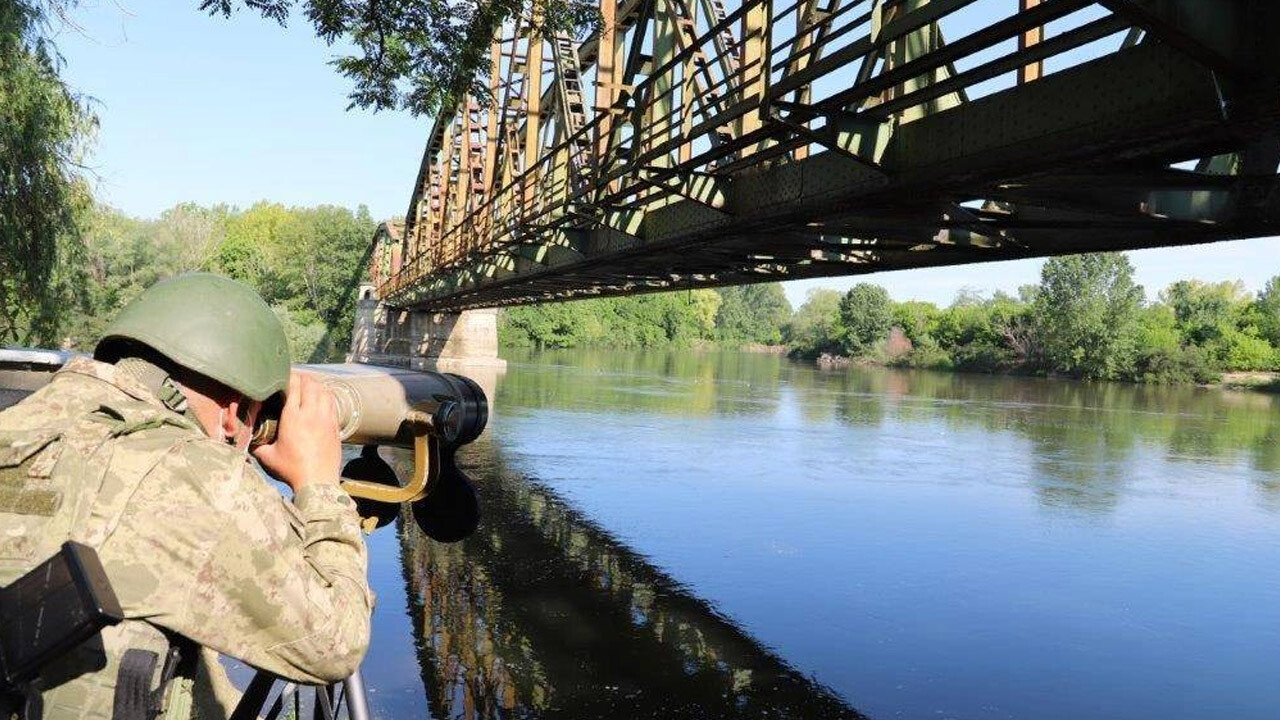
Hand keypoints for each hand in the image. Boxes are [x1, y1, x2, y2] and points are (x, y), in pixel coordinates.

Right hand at [253, 372, 341, 491]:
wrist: (318, 482)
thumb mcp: (268, 456)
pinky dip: (326, 395)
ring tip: (308, 385)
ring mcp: (326, 418)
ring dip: (316, 385)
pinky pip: (332, 402)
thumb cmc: (292, 469)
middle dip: (302, 378)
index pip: (293, 386)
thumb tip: (246, 438)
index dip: (288, 377)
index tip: (282, 375)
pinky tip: (321, 398)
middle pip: (310, 384)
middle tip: (295, 378)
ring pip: (324, 390)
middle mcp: (311, 413)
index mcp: (293, 417)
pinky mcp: (335, 425)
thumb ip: (256, 444)